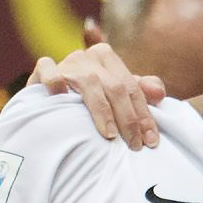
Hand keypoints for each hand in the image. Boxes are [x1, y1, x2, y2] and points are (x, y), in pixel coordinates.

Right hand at [28, 41, 163, 147]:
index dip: (144, 115)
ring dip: (102, 110)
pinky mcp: (42, 69)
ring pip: (90, 82)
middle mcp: (88, 57)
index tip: (151, 141)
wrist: (46, 101)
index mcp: (107, 57)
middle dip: (128, 118)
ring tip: (110, 135)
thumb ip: (138, 93)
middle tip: (134, 145)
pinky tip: (61, 99)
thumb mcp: (114, 96)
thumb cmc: (85, 100)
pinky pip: (49, 71)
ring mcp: (66, 62)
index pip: (131, 88)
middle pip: (115, 87)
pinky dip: (55, 83)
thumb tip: (160, 93)